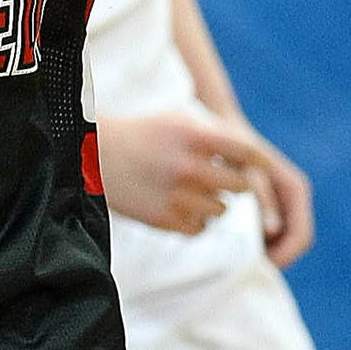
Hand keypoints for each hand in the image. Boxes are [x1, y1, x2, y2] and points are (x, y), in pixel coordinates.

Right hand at [96, 109, 313, 265]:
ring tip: (191, 191)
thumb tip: (255, 160)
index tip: (254, 166)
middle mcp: (189, 167)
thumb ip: (217, 136)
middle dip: (232, 183)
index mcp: (194, 138)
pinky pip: (200, 227)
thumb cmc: (143, 135)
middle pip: (241, 186)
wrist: (93, 156)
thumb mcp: (178, 121)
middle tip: (216, 178)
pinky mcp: (164, 219)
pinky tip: (180, 206)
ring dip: (212, 202)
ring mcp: (177, 195)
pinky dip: (195, 220)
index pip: (248, 154)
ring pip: (222, 209)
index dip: (257, 162)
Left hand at [238, 127, 314, 268]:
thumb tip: (273, 231)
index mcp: (296, 191)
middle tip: (243, 270)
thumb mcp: (246, 170)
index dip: (283, 257)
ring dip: (261, 252)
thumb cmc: (232, 145)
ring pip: (278, 239)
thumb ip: (261, 198)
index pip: (301, 237)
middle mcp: (292, 197)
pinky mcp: (265, 202)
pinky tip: (227, 244)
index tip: (258, 268)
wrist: (219, 125)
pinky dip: (251, 241)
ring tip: (234, 260)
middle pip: (292, 242)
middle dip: (272, 258)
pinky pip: (264, 231)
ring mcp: (280, 200)